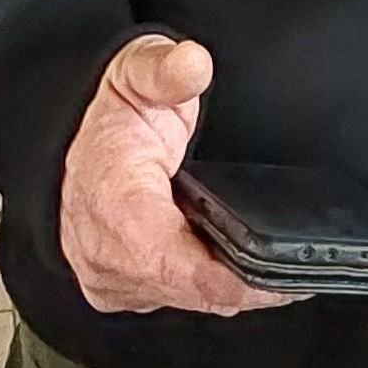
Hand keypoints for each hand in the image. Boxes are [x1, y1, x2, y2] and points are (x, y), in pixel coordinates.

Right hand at [57, 36, 294, 316]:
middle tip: (302, 269)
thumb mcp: (135, 72)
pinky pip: (179, 302)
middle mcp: (104, 254)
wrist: (65, 147)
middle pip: (193, 292)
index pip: (172, 263)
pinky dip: (214, 291)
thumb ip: (165, 68)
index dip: (229, 278)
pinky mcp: (123, 292)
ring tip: (283, 272)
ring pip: (191, 304)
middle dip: (249, 286)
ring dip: (235, 291)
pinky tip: (247, 274)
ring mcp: (112, 279)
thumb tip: (193, 63)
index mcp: (110, 202)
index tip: (280, 277)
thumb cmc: (106, 117)